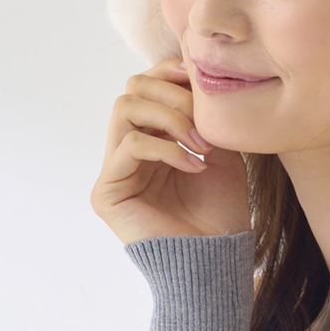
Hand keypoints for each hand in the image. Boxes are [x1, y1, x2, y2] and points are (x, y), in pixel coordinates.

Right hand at [90, 56, 250, 244]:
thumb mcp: (219, 149)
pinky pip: (130, 144)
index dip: (172, 74)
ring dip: (170, 117)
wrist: (219, 259)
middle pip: (132, 88)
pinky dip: (167, 147)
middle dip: (174, 95)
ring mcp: (115, 170)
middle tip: (204, 123)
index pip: (147, 84)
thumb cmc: (221, 210)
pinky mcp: (108, 191)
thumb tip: (194, 72)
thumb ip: (202, 114)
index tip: (204, 82)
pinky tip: (194, 166)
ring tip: (200, 144)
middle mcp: (127, 150)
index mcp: (152, 137)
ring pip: (125, 107)